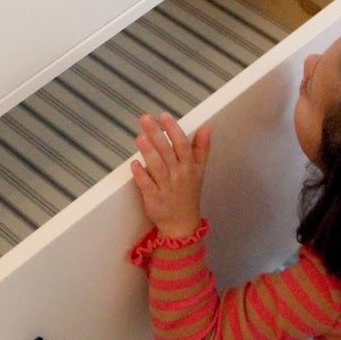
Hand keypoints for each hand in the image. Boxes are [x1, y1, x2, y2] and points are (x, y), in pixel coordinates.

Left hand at [129, 112, 210, 238]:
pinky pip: (147, 185)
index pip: (182, 144)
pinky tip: (134, 164)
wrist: (182, 223)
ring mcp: (165, 187)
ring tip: (140, 137)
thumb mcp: (199, 170)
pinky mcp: (153, 198)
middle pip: (167, 152)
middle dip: (157, 134)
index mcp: (189, 167)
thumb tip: (206, 127)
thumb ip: (202, 148)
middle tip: (145, 119)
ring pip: (157, 167)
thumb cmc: (188, 193)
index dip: (174, 129)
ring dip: (149, 152)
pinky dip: (140, 175)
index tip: (164, 116)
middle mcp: (178, 175)